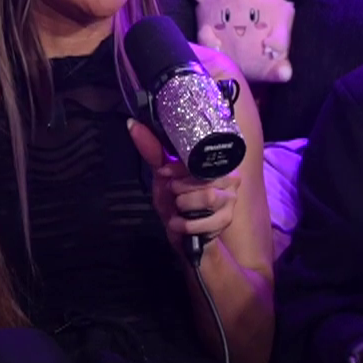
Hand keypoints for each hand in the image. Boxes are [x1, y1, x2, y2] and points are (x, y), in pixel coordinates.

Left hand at [127, 118, 239, 249]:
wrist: (186, 237)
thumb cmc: (176, 204)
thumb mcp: (163, 177)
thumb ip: (153, 151)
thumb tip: (132, 124)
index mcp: (215, 163)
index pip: (199, 157)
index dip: (177, 169)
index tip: (165, 174)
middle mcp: (229, 177)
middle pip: (201, 179)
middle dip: (179, 191)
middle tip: (175, 196)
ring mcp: (230, 199)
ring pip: (206, 197)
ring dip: (183, 207)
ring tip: (179, 210)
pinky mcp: (226, 219)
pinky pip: (202, 220)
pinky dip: (184, 225)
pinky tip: (180, 224)